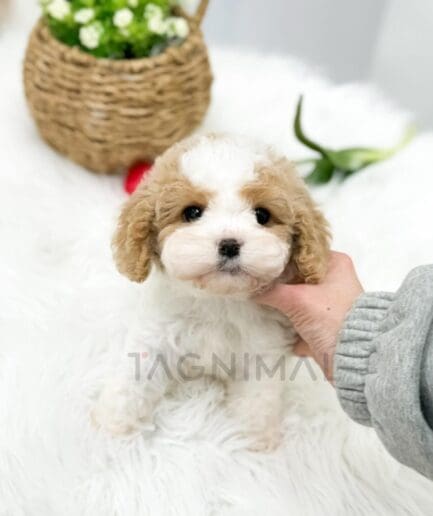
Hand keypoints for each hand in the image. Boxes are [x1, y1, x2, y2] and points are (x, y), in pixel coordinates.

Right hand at [255, 252, 362, 380]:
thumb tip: (244, 285)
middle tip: (251, 277)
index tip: (256, 257)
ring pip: (294, 297)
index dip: (278, 253)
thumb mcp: (297, 299)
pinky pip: (296, 317)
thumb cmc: (332, 319)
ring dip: (277, 300)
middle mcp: (333, 280)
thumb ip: (269, 290)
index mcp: (335, 264)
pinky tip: (263, 317)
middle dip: (274, 280)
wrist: (354, 361)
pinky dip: (283, 319)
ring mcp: (327, 303)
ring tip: (253, 296)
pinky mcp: (322, 324)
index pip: (300, 250)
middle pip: (295, 275)